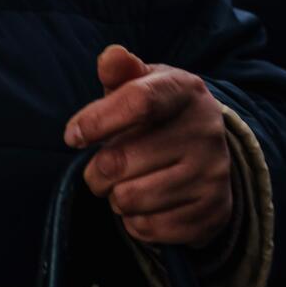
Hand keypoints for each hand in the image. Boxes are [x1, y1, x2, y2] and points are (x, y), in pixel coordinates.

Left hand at [64, 45, 233, 247]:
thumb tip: (110, 57)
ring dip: (114, 197)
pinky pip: (147, 229)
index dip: (96, 121)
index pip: (138, 102)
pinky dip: (135, 221)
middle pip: (120, 161)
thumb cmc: (158, 113)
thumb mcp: (142, 84)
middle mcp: (206, 131)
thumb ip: (121, 70)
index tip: (72, 136)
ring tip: (126, 183)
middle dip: (95, 171)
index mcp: (186, 90)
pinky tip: (147, 204)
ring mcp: (213, 173)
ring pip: (129, 200)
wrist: (208, 152)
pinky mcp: (212, 212)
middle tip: (101, 168)